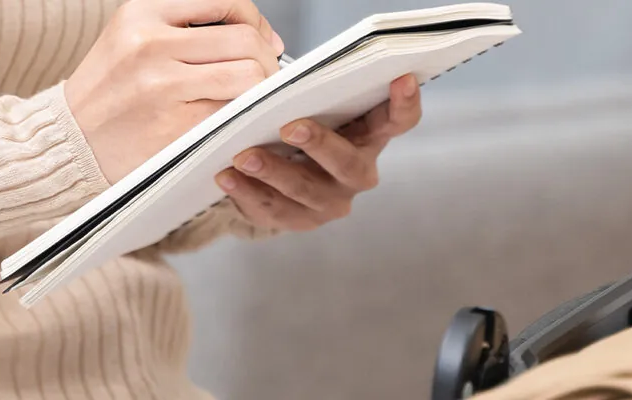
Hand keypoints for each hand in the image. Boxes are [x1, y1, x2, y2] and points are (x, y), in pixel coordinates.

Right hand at [65, 0, 284, 183]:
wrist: (69, 140)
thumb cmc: (109, 90)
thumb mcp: (133, 36)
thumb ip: (187, 26)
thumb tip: (262, 36)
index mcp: (141, 13)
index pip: (224, 0)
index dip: (254, 20)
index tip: (261, 38)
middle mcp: (149, 44)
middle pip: (245, 42)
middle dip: (267, 58)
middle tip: (265, 74)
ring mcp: (162, 86)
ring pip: (248, 78)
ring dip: (262, 89)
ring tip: (251, 96)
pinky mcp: (174, 127)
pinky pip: (233, 113)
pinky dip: (244, 115)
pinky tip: (234, 117)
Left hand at [215, 75, 422, 230]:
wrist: (281, 175)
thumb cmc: (302, 125)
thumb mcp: (314, 107)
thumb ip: (312, 94)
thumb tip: (283, 78)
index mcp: (370, 137)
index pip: (399, 121)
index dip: (405, 103)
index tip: (401, 78)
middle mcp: (357, 174)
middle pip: (348, 164)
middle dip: (319, 144)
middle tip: (291, 127)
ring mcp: (330, 202)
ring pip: (305, 191)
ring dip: (273, 171)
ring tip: (243, 155)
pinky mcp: (300, 221)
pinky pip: (273, 211)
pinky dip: (247, 192)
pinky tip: (227, 176)